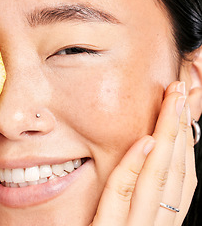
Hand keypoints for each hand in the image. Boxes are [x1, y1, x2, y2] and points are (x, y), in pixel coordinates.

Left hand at [91, 81, 197, 225]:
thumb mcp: (121, 224)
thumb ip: (131, 200)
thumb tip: (141, 158)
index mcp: (155, 224)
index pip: (180, 181)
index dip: (184, 145)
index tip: (182, 112)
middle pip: (174, 174)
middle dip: (179, 130)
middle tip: (180, 92)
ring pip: (158, 182)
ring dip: (166, 139)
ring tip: (171, 103)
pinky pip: (122, 198)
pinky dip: (136, 170)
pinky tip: (146, 142)